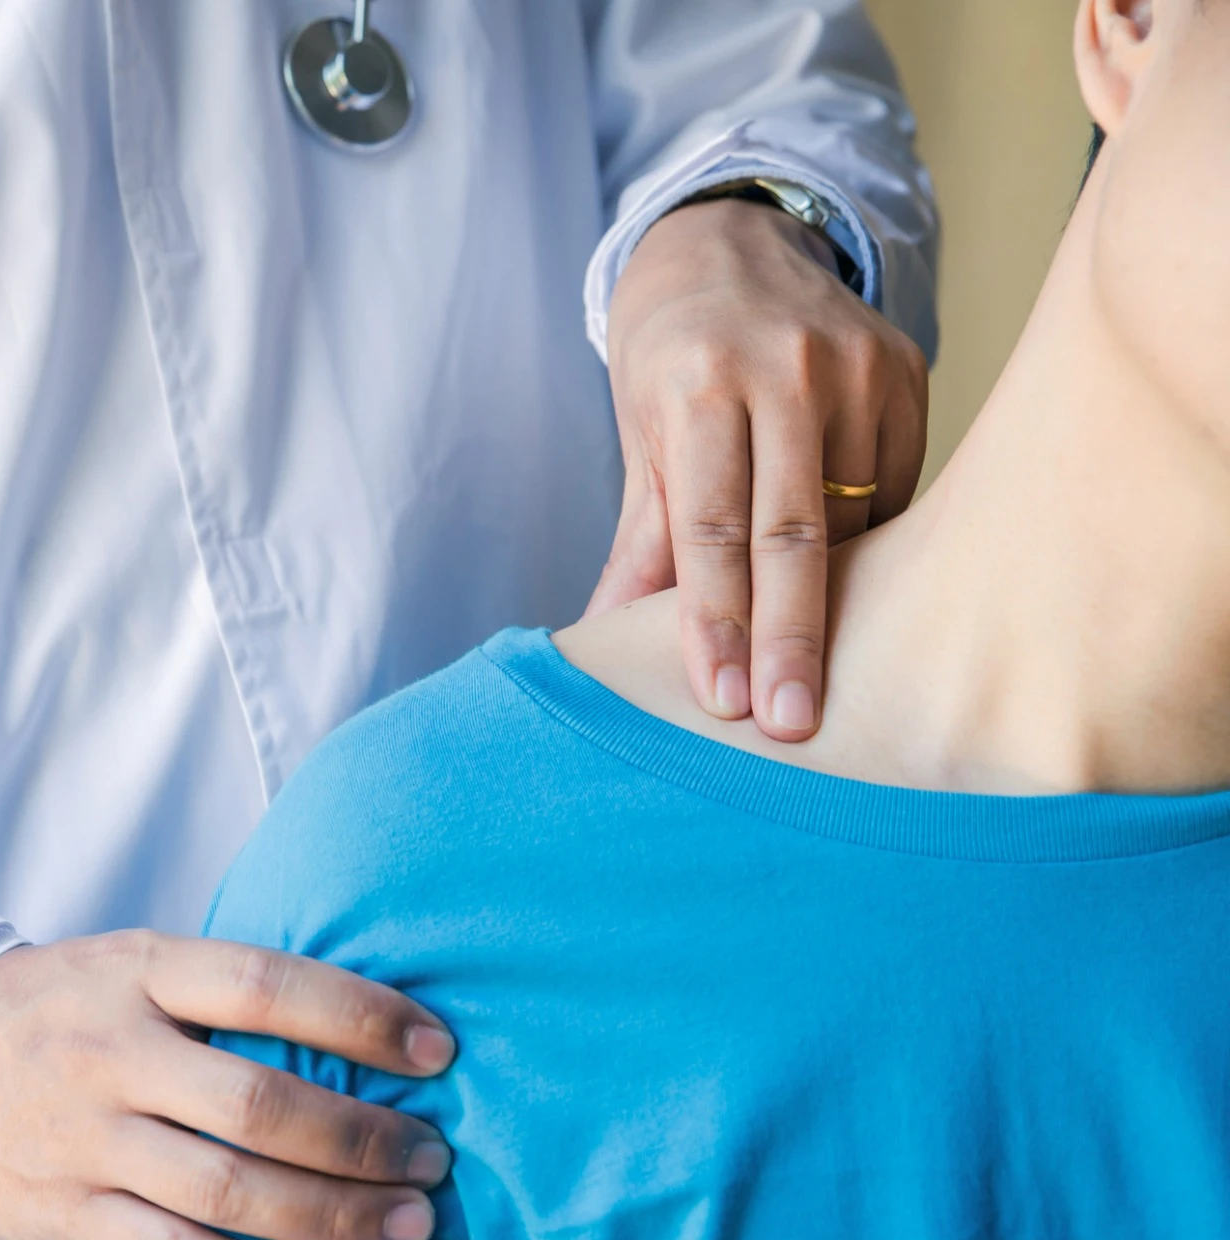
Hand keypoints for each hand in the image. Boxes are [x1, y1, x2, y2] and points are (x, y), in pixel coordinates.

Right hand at [0, 931, 454, 1239]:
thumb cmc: (60, 1008)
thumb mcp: (130, 963)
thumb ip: (222, 992)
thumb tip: (363, 1025)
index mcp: (140, 972)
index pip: (267, 985)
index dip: (361, 1017)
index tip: (437, 1049)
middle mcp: (115, 1052)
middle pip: (260, 1103)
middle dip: (363, 1138)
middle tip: (432, 1157)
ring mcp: (87, 1137)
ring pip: (229, 1188)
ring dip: (332, 1214)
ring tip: (407, 1224)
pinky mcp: (66, 1212)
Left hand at [586, 197, 928, 740]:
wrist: (732, 242)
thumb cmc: (670, 356)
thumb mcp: (639, 434)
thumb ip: (640, 540)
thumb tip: (602, 639)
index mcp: (697, 384)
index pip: (711, 527)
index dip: (717, 620)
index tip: (722, 698)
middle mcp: (782, 371)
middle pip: (794, 534)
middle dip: (790, 640)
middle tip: (791, 726)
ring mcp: (855, 368)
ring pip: (854, 518)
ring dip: (838, 605)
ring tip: (826, 679)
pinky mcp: (907, 372)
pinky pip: (896, 489)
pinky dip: (872, 548)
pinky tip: (860, 591)